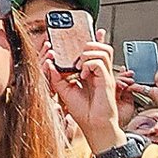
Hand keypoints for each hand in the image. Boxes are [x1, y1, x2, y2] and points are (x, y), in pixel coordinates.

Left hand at [44, 30, 123, 146]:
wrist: (94, 126)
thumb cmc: (83, 111)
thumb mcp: (64, 91)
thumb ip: (56, 76)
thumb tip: (49, 63)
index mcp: (92, 72)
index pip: (96, 50)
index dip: (95, 39)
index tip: (94, 31)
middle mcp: (100, 71)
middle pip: (101, 46)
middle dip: (87, 45)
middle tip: (76, 58)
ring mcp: (105, 75)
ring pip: (102, 50)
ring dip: (86, 54)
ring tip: (79, 67)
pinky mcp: (107, 80)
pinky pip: (98, 62)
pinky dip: (88, 64)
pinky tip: (83, 74)